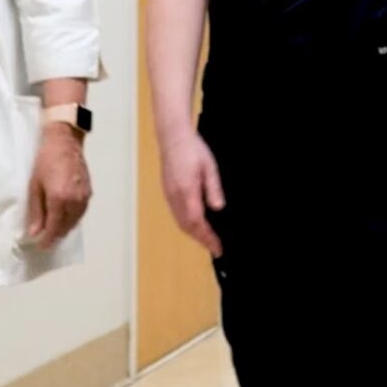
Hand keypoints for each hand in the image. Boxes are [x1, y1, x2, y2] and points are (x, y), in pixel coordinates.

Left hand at [26, 125, 92, 247]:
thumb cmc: (45, 161)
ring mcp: (84, 197)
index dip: (48, 239)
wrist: (65, 142)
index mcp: (59, 199)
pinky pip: (81, 212)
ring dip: (65, 227)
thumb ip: (36, 211)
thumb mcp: (35, 185)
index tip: (41, 246)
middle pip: (66, 227)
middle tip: (46, 239)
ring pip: (75, 221)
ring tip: (55, 229)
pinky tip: (65, 217)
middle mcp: (74, 201)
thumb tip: (35, 231)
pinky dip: (73, 218)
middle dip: (56, 235)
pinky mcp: (89, 192)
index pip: (54, 227)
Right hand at [159, 132, 226, 257]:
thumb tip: (218, 208)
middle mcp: (176, 196)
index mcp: (187, 191)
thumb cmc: (193, 149)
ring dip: (193, 234)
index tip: (217, 247)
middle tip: (215, 248)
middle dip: (201, 240)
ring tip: (207, 240)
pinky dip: (186, 225)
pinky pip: (176, 215)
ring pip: (180, 222)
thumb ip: (213, 188)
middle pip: (187, 227)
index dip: (207, 237)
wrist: (173, 138)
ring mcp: (169, 195)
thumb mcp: (210, 167)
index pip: (197, 222)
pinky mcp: (168, 192)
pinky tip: (194, 225)